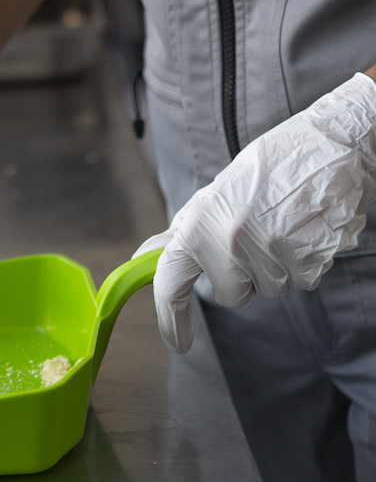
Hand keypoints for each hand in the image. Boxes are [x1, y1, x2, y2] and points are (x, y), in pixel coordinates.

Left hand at [134, 73, 375, 353]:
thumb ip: (187, 229)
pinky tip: (307, 228)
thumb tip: (149, 256)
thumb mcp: (219, 191)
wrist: (332, 141)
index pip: (170, 282)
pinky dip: (305, 262)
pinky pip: (302, 281)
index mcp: (200, 222)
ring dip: (278, 266)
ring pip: (271, 289)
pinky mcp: (308, 258)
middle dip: (244, 276)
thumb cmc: (273, 164)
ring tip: (286, 223)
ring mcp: (271, 251)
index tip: (177, 340)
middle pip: (232, 295)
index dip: (170, 319)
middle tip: (258, 235)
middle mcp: (230, 240)